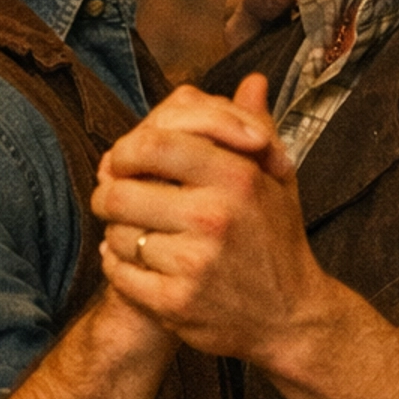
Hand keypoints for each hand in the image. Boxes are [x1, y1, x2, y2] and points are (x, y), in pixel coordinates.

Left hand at [92, 74, 329, 365]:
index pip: (154, 144)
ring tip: (131, 232)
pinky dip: (117, 267)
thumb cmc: (278, 241)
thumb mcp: (277, 181)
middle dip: (106, 193)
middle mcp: (214, 218)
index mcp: (237, 178)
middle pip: (122, 192)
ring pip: (117, 234)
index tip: (123, 160)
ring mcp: (194, 263)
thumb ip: (256, 129)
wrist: (291, 318)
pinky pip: (120, 274)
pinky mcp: (176, 303)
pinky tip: (133, 263)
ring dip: (115, 232)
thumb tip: (252, 80)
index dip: (125, 150)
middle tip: (110, 197)